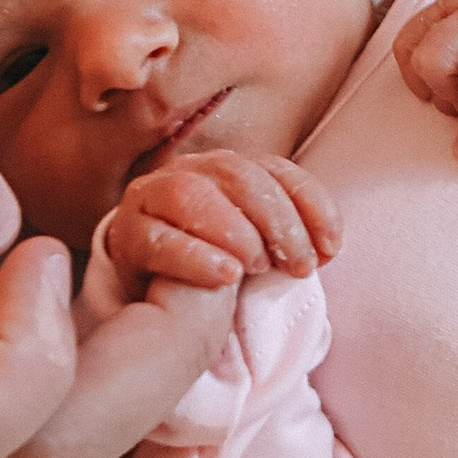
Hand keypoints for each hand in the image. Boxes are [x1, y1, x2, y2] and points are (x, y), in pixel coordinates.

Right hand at [106, 150, 341, 291]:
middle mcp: (191, 171)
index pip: (277, 171)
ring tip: (256, 267)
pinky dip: (196, 257)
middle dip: (279, 222)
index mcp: (228, 168)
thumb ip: (288, 237)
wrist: (150, 289)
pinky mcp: (125, 233)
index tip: (332, 248)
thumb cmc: (214, 262)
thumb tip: (327, 249)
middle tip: (298, 266)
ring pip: (192, 194)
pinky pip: (158, 238)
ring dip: (234, 230)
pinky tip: (224, 277)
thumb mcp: (258, 245)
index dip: (312, 205)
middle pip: (239, 177)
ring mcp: (152, 197)